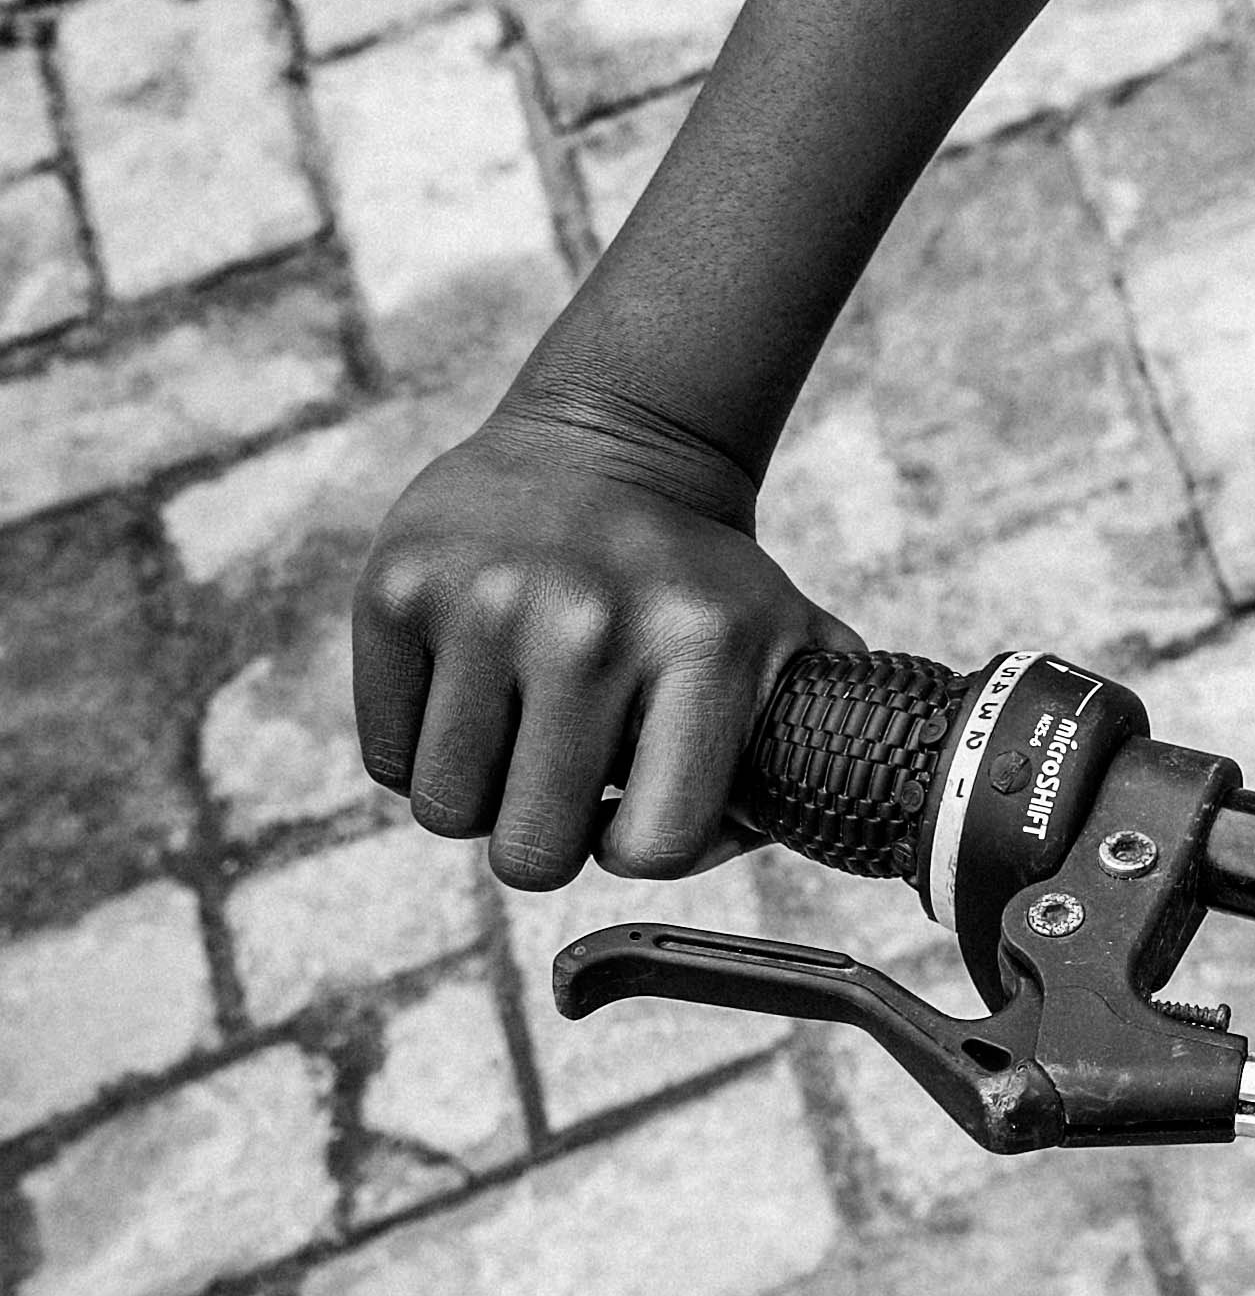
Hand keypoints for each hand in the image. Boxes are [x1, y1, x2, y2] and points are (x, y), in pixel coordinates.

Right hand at [351, 387, 837, 893]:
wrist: (603, 442)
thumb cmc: (696, 580)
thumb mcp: (786, 640)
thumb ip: (809, 749)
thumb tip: (824, 834)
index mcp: (704, 645)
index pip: (651, 850)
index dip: (639, 847)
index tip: (638, 808)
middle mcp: (591, 622)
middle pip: (531, 853)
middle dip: (548, 834)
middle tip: (568, 774)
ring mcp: (485, 602)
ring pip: (448, 813)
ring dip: (482, 795)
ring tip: (524, 727)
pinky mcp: (396, 590)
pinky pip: (389, 761)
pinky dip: (424, 750)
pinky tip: (472, 689)